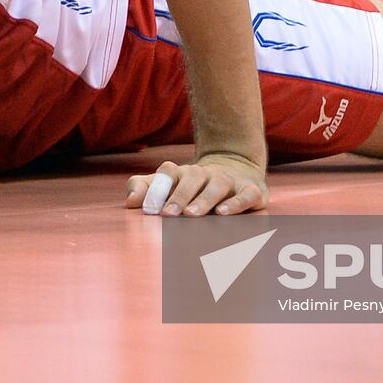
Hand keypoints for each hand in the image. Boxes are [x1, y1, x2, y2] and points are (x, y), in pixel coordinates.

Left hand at [126, 154, 267, 216]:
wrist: (238, 168)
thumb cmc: (196, 186)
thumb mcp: (169, 185)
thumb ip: (145, 189)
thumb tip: (130, 202)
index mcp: (184, 172)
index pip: (169, 171)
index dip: (158, 187)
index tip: (148, 208)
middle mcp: (206, 173)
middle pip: (192, 177)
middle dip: (179, 196)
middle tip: (168, 215)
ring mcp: (229, 180)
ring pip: (217, 185)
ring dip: (204, 200)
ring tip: (192, 215)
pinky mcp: (252, 189)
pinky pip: (246, 194)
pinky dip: (236, 203)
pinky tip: (224, 214)